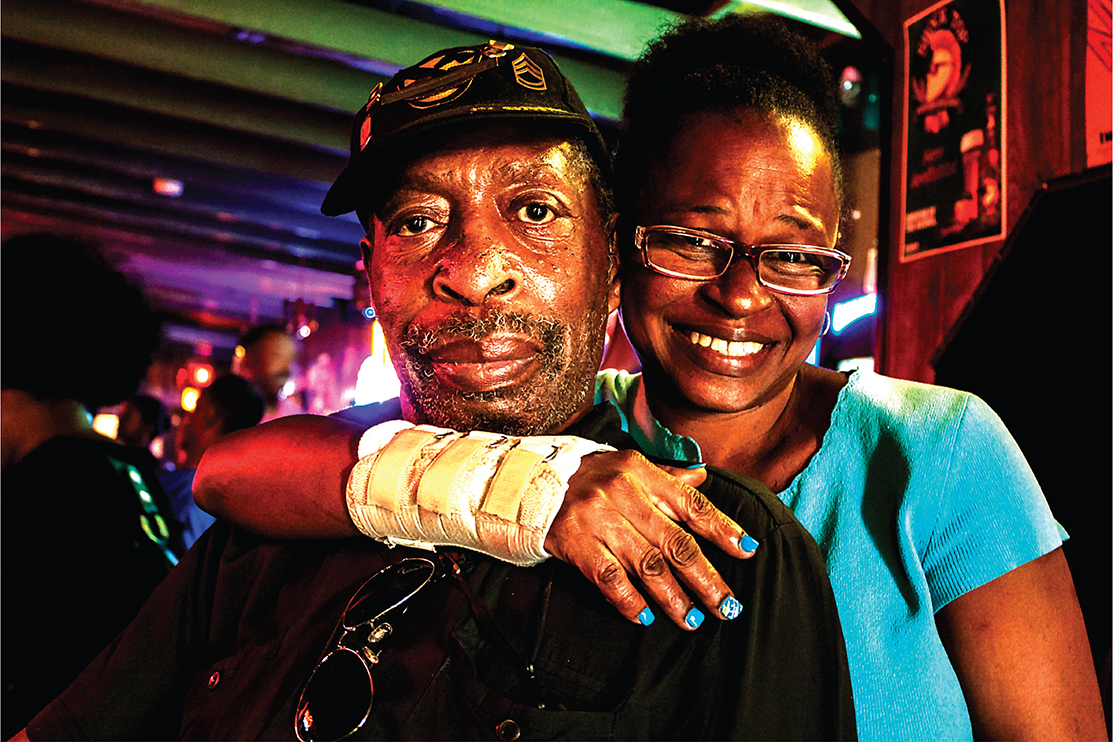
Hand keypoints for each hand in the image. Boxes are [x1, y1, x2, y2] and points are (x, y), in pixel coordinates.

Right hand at [543, 449, 756, 629]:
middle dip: (705, 578)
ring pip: (646, 566)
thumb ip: (666, 477)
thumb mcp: (627, 465)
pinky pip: (610, 579)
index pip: (690, 503)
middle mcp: (622, 493)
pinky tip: (646, 617)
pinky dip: (630, 601)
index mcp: (641, 471)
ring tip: (692, 619)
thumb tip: (704, 477)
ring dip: (673, 598)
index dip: (722, 528)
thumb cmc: (588, 476)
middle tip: (727, 605)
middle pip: (675, 543)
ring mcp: (598, 519)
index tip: (747, 550)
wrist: (529, 481)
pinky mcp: (575, 543)